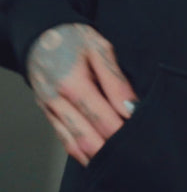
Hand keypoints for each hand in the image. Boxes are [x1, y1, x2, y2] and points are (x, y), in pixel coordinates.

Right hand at [27, 23, 138, 166]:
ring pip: (75, 145)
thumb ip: (116, 79)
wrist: (40, 35)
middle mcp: (58, 103)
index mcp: (73, 84)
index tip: (141, 131)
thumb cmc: (73, 38)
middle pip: (88, 137)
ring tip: (121, 156)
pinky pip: (65, 140)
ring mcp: (51, 111)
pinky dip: (82, 151)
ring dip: (97, 154)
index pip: (103, 117)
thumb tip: (131, 106)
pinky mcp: (48, 115)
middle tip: (135, 148)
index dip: (123, 129)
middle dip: (112, 147)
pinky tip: (98, 155)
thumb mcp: (100, 49)